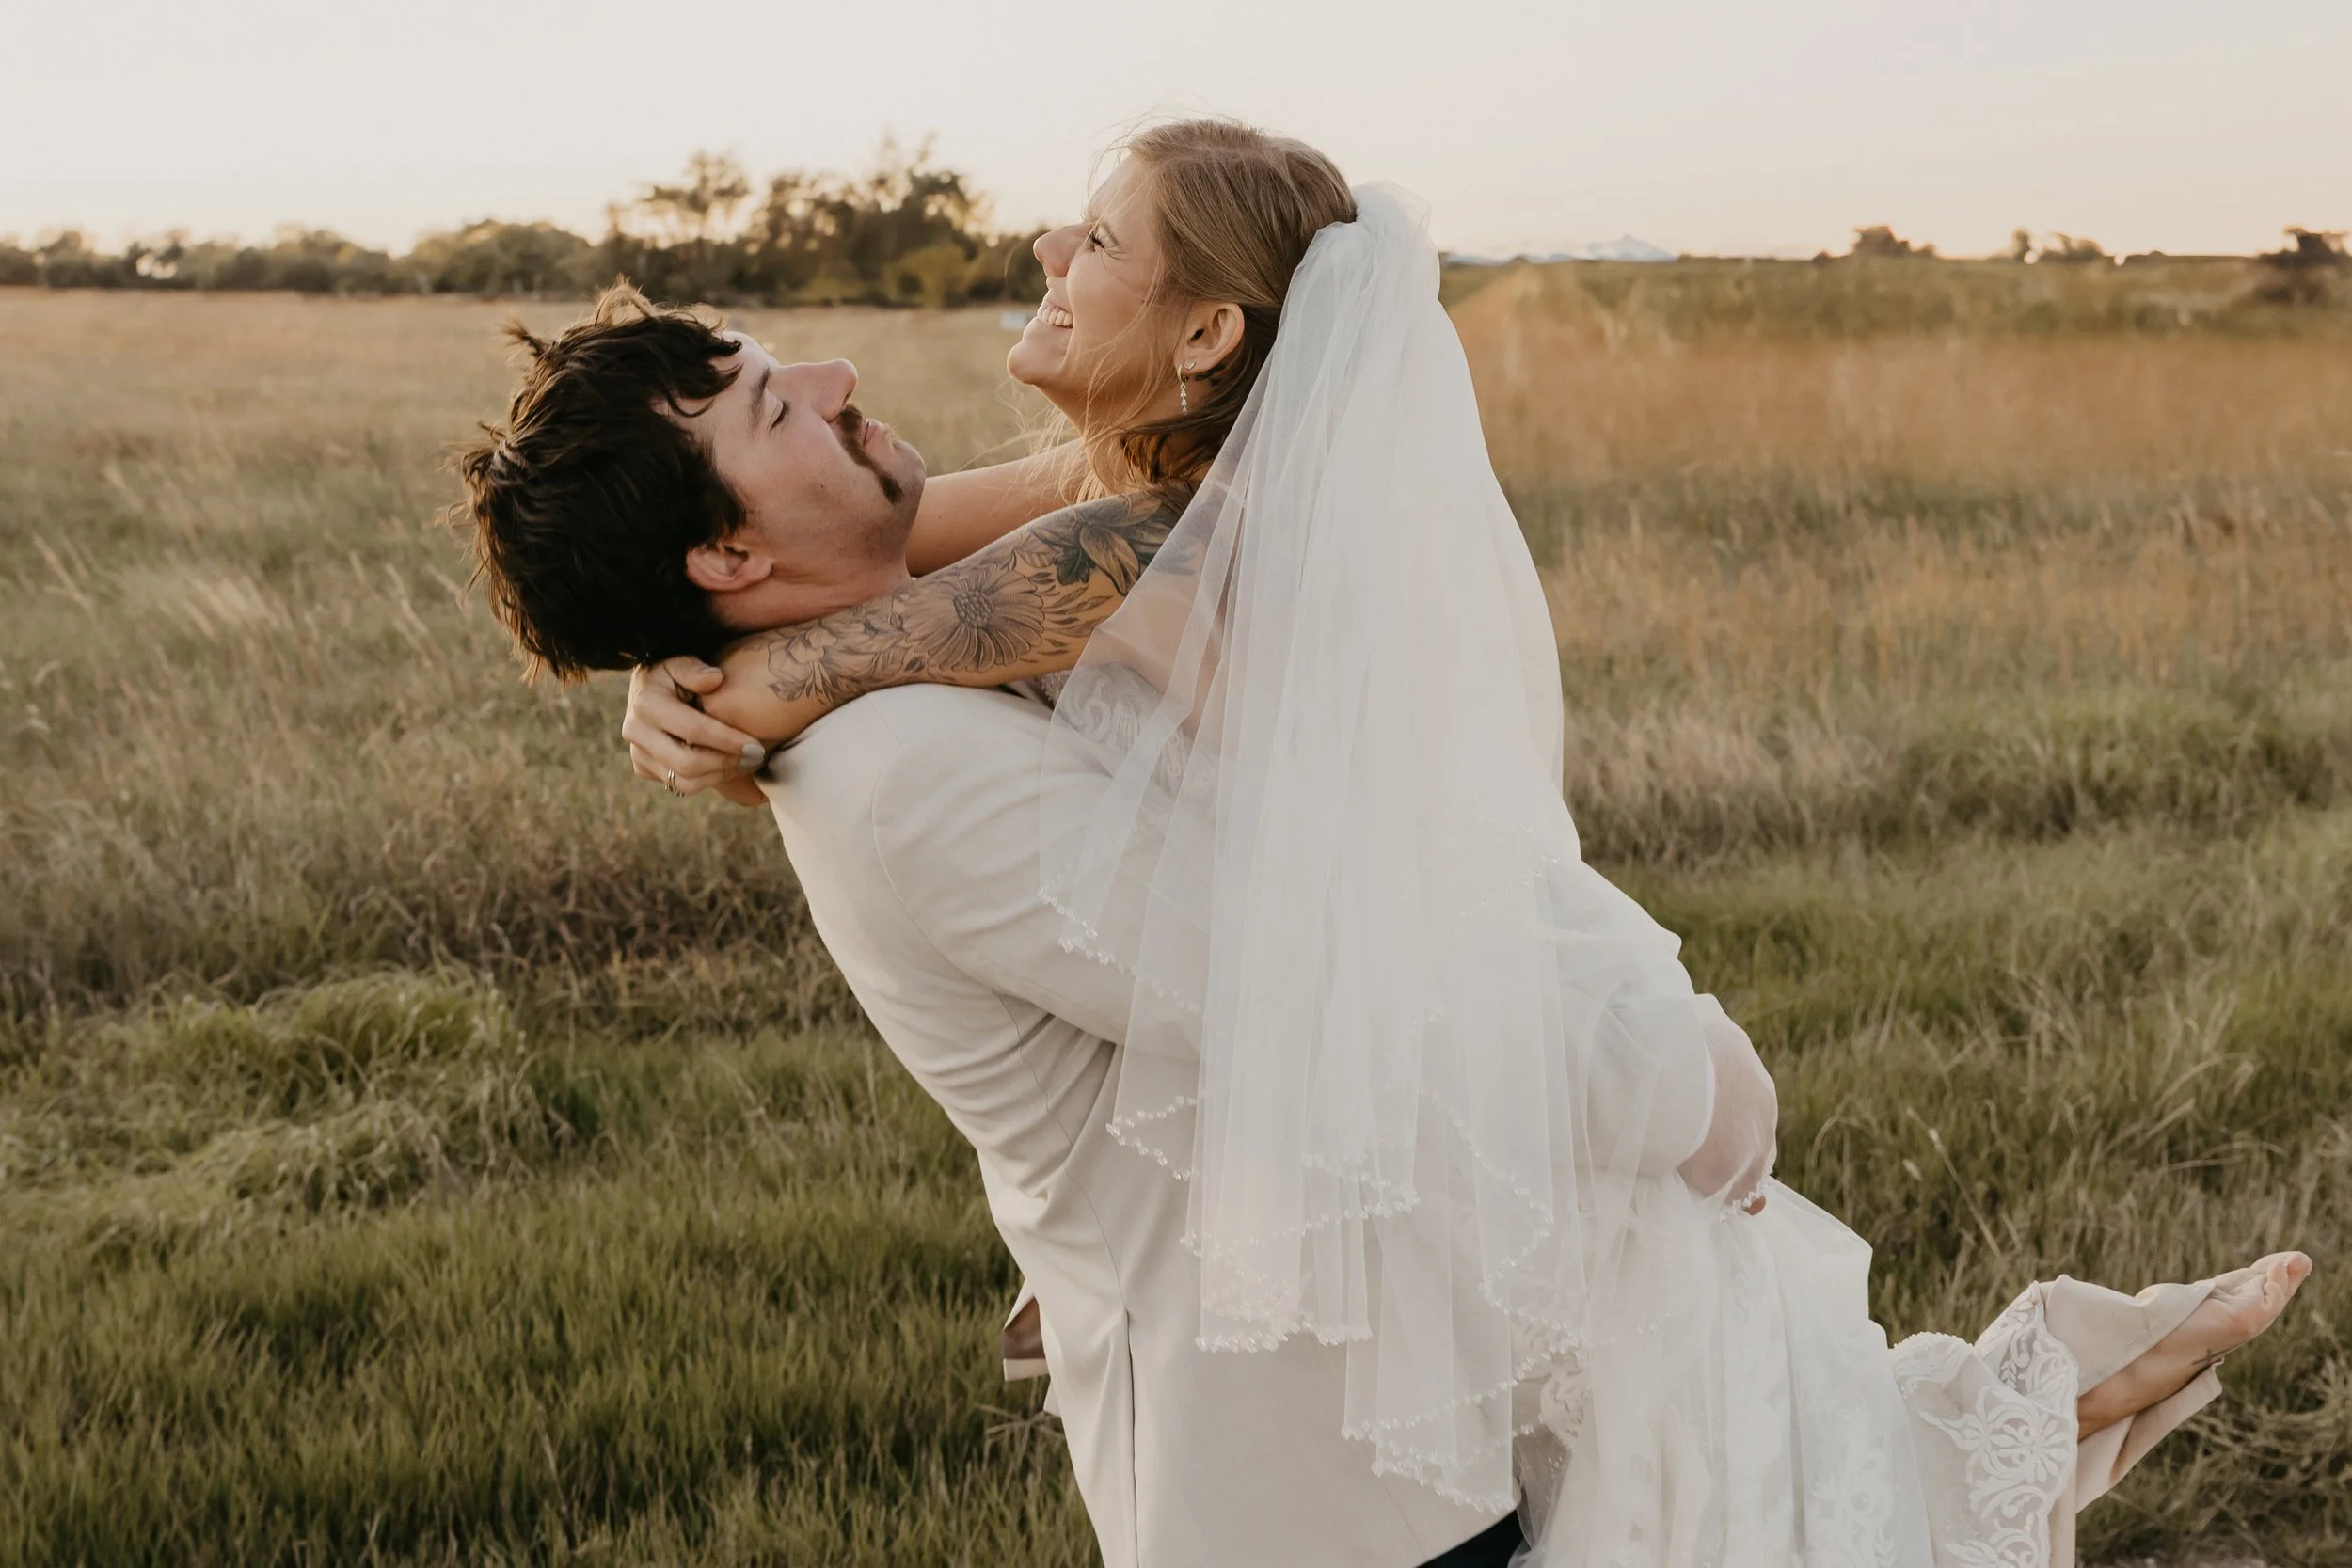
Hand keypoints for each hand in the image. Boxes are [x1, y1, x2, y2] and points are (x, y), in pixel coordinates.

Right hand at [624, 657, 767, 800]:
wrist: (649, 686)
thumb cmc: (675, 673)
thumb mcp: (681, 660)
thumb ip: (696, 668)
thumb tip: (714, 679)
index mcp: (646, 704)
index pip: (693, 730)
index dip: (728, 740)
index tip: (756, 745)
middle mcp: (636, 732)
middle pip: (687, 764)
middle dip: (727, 764)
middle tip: (756, 757)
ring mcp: (638, 754)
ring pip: (684, 782)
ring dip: (720, 776)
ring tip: (747, 763)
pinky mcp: (643, 768)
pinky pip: (679, 785)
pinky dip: (708, 779)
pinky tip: (728, 765)